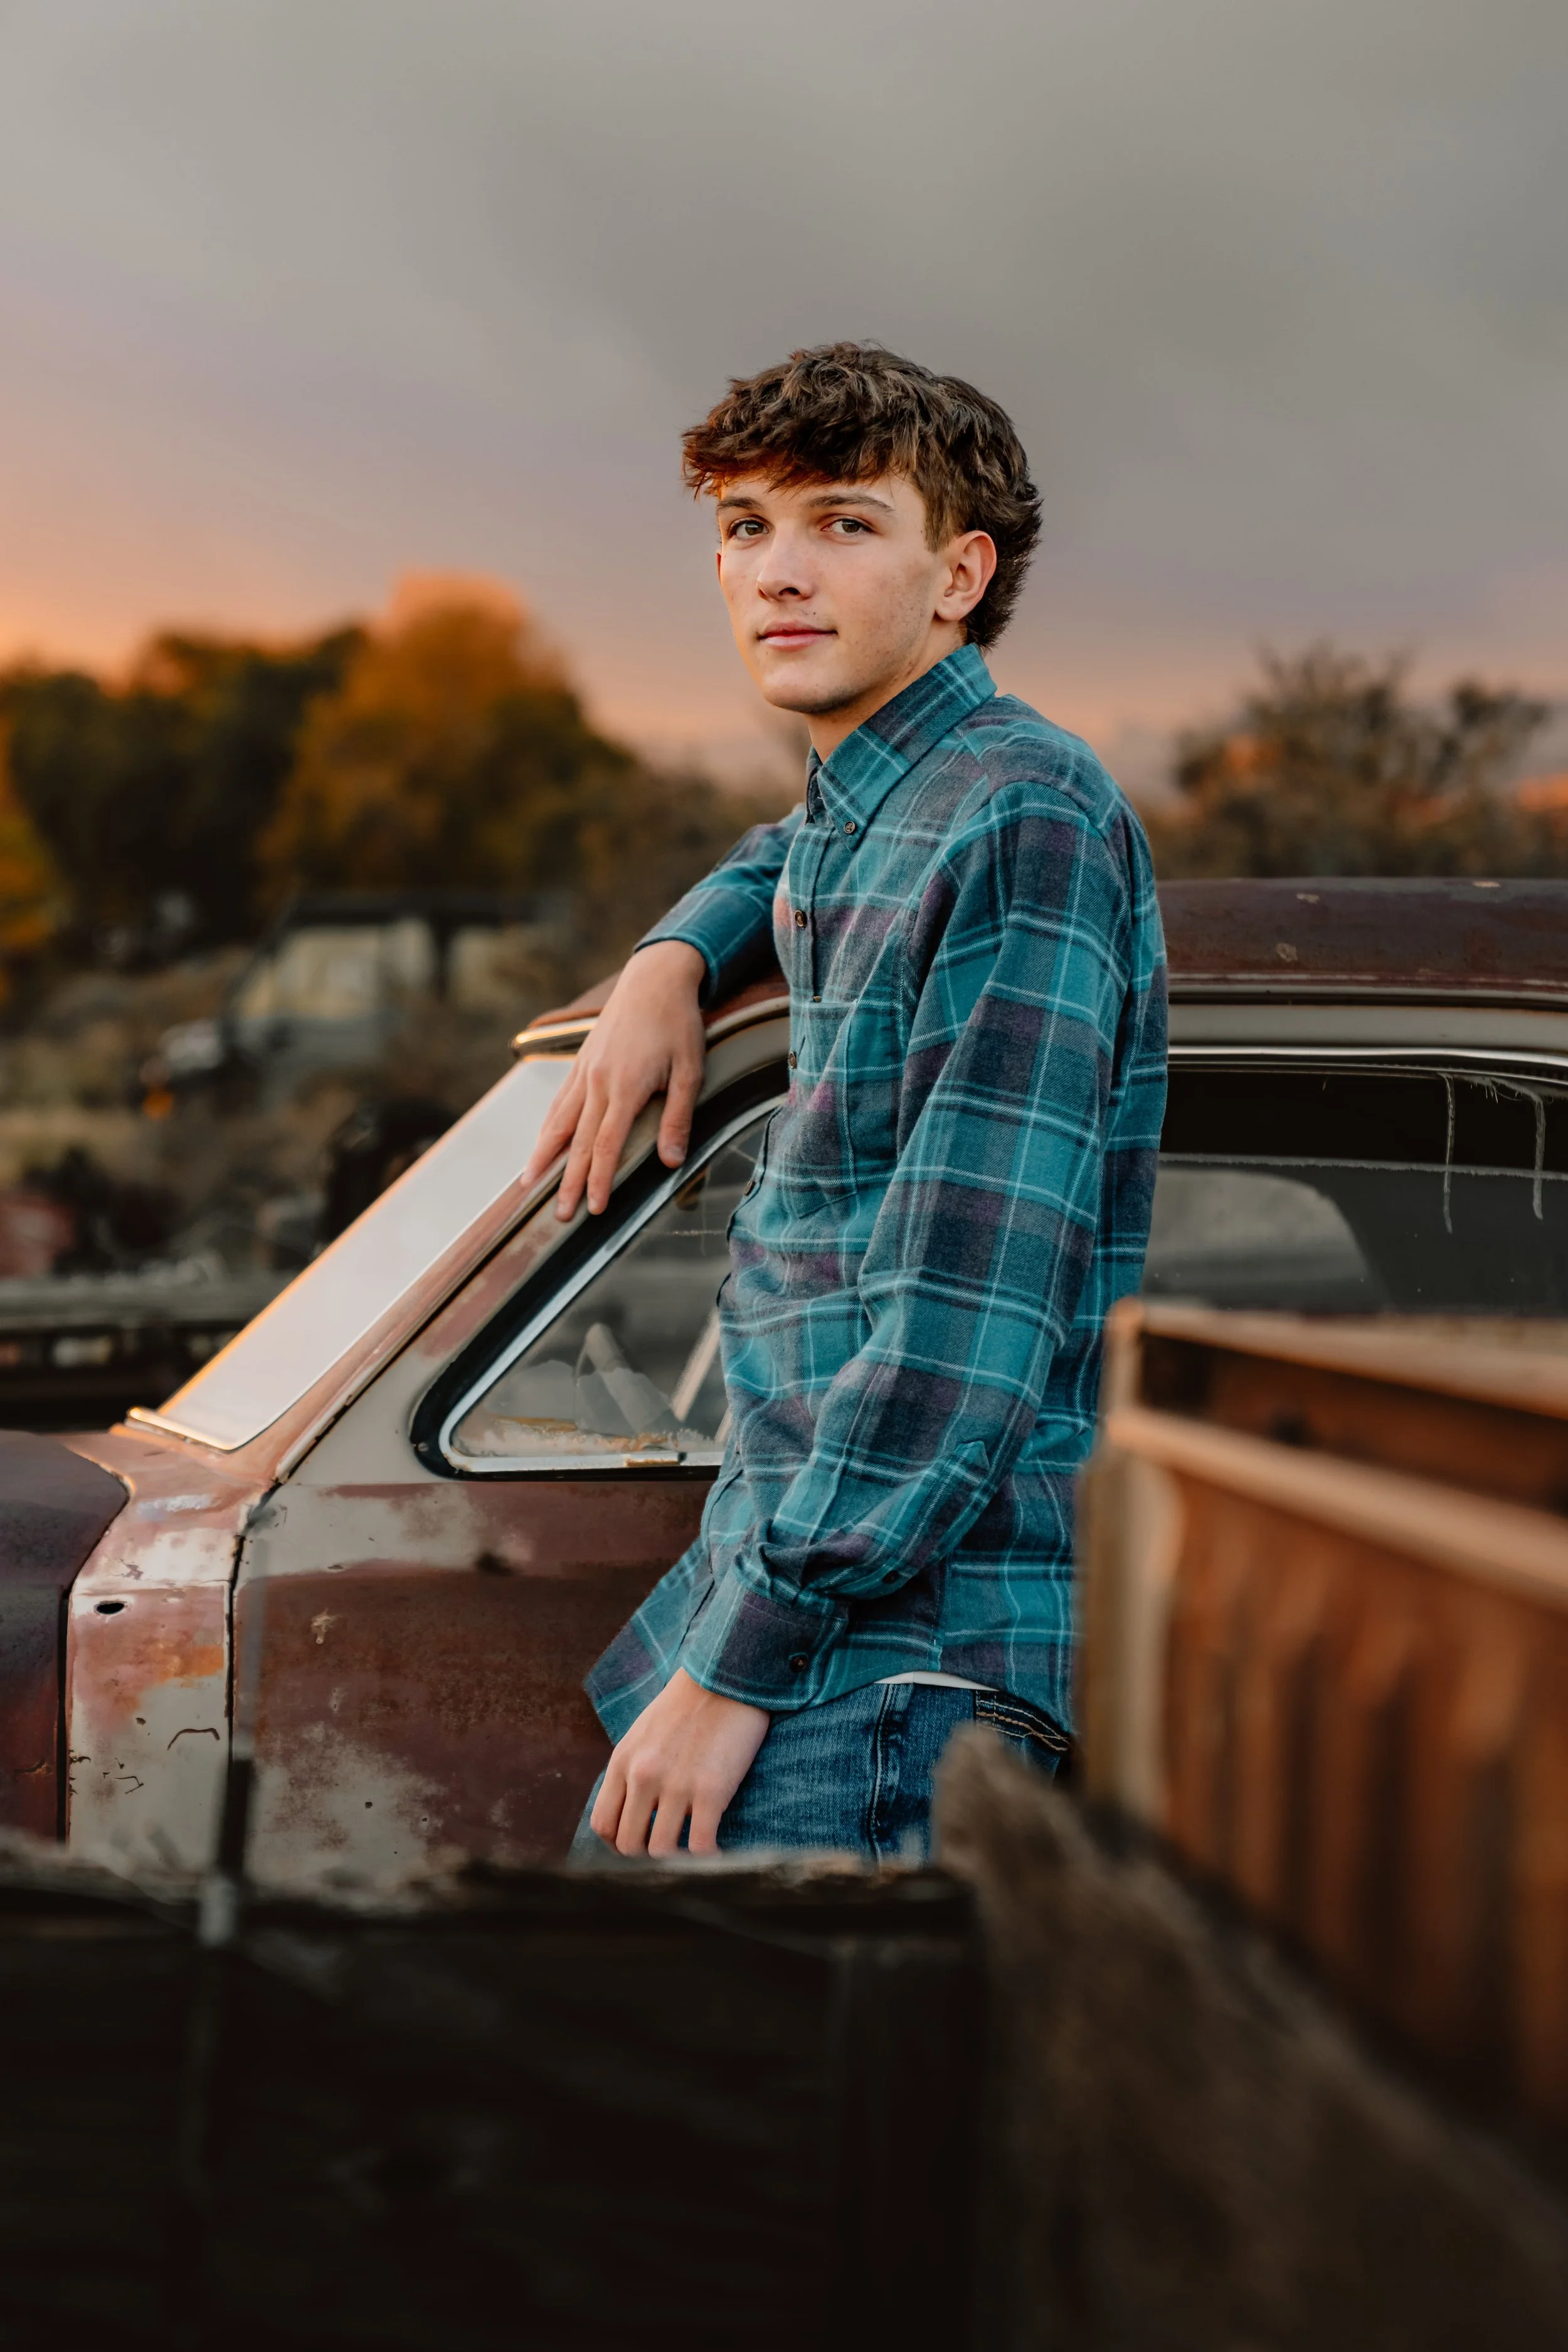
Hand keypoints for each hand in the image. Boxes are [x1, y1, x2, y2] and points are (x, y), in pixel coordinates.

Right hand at [523, 940, 707, 1218]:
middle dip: (565, 1182)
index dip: (597, 1180)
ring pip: (557, 1122)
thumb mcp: (690, 1070)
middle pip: (575, 1142)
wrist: (654, 977)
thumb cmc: (678, 1023)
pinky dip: (547, 1127)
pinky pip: (558, 1101)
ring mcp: (583, 1071)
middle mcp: (596, 1082)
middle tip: (558, 1215)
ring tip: (529, 1185)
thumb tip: (671, 1161)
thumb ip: (678, 1117)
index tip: (592, 1209)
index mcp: (625, 1087)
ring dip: (543, 1157)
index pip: (604, 1145)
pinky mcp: (580, 1062)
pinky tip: (542, 1143)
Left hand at [589, 1668, 769, 1856]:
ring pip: (660, 1852)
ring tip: (692, 1855)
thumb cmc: (691, 1702)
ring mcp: (676, 1785)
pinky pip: (699, 1847)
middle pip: (629, 1844)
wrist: (729, 1673)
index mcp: (624, 1761)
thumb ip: (634, 1766)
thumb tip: (632, 1805)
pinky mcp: (711, 1790)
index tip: (638, 1845)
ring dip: (676, 1860)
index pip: (603, 1823)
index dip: (617, 1844)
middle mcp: (643, 1776)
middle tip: (668, 1853)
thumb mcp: (645, 1730)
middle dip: (646, 1858)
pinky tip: (716, 1852)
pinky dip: (706, 1859)